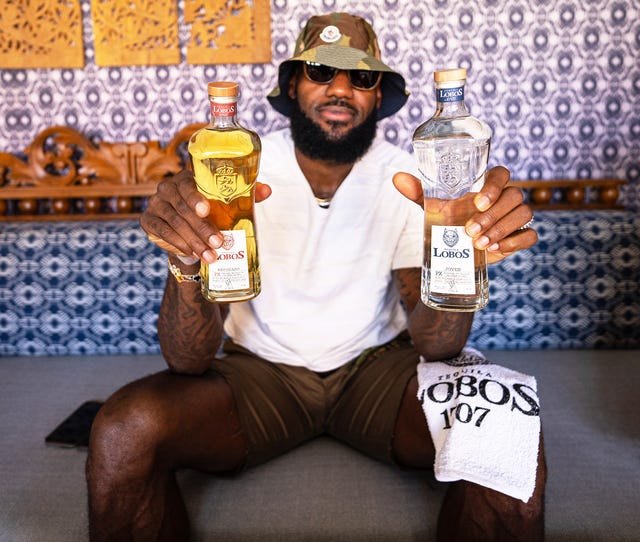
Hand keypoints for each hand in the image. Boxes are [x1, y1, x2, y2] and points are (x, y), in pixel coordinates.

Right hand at [140, 169, 271, 263]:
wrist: (188, 229)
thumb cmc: (211, 210)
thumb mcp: (227, 201)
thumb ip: (245, 194)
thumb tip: (267, 191)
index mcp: (187, 178)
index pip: (188, 184)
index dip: (195, 198)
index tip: (206, 210)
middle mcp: (168, 188)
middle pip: (183, 208)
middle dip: (202, 228)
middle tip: (218, 244)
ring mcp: (156, 204)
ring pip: (174, 223)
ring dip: (193, 241)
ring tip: (210, 256)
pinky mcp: (148, 220)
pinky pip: (162, 232)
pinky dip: (178, 244)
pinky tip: (192, 253)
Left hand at [393, 166, 536, 263]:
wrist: (455, 251)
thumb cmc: (448, 221)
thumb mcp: (433, 208)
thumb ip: (418, 192)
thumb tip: (397, 178)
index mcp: (487, 186)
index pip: (502, 174)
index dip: (494, 186)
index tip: (478, 202)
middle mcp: (504, 199)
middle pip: (515, 196)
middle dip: (493, 215)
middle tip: (469, 231)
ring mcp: (514, 218)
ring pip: (524, 214)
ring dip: (502, 229)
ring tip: (479, 244)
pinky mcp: (519, 238)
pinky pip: (530, 236)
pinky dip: (515, 242)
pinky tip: (496, 249)